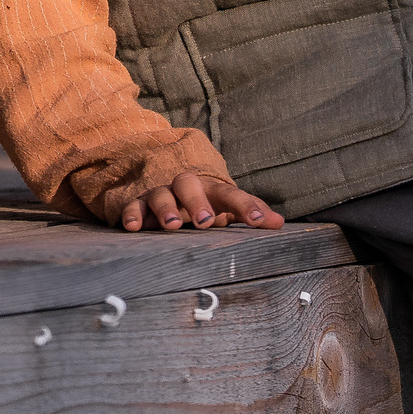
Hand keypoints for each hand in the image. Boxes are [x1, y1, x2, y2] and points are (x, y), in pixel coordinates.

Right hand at [119, 172, 284, 232]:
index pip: (232, 195)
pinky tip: (133, 227)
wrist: (173, 189)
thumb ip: (253, 213)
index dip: (247, 206)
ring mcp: (162, 194)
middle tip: (206, 222)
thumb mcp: (229, 206)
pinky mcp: (140, 205)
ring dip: (166, 208)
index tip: (259, 221)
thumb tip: (280, 223)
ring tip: (172, 225)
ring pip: (161, 195)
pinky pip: (134, 207)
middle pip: (190, 186)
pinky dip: (133, 214)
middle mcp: (186, 188)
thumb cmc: (208, 203)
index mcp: (213, 189)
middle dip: (198, 202)